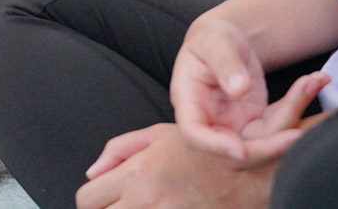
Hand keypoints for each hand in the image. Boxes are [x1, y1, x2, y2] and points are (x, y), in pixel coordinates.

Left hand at [77, 123, 275, 208]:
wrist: (250, 173)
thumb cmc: (204, 151)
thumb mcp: (157, 135)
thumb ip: (117, 150)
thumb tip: (91, 173)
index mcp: (136, 174)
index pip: (87, 199)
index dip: (92, 199)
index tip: (102, 198)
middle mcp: (147, 201)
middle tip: (121, 205)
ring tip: (140, 207)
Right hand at [171, 15, 328, 162]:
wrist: (225, 42)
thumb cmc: (212, 38)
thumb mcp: (215, 42)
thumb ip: (225, 63)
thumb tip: (238, 88)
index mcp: (189, 101)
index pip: (194, 132)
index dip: (215, 146)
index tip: (240, 149)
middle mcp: (209, 120)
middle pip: (234, 148)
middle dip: (267, 147)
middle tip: (296, 134)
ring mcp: (233, 125)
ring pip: (263, 140)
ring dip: (291, 118)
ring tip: (313, 81)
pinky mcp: (255, 122)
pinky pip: (279, 125)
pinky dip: (297, 106)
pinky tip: (314, 81)